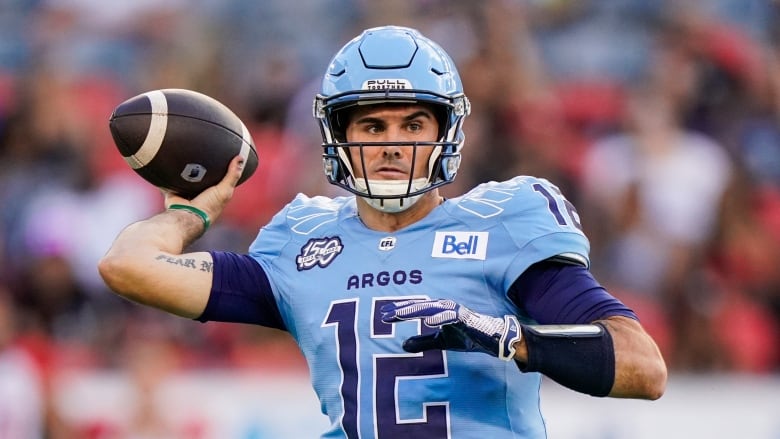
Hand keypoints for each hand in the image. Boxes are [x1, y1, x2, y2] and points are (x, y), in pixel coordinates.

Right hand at [163, 155, 245, 221]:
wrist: (187, 214)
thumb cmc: (209, 206)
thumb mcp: (225, 190)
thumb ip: (233, 175)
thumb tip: (240, 157)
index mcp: (214, 193)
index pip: (218, 177)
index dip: (220, 167)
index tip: (221, 153)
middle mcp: (200, 192)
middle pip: (201, 175)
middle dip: (200, 166)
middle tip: (201, 150)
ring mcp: (186, 191)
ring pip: (186, 175)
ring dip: (185, 168)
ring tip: (186, 152)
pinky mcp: (174, 190)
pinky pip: (172, 178)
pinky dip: (171, 172)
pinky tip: (171, 161)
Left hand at [380, 299, 521, 360]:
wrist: (492, 340)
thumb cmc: (467, 336)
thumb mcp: (441, 341)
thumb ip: (423, 342)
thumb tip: (402, 345)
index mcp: (438, 311)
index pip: (415, 310)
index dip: (399, 312)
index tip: (383, 316)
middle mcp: (445, 307)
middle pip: (419, 307)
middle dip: (402, 309)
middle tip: (385, 314)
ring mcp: (455, 311)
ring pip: (431, 309)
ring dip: (415, 310)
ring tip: (400, 315)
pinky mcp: (466, 318)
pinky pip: (451, 316)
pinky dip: (439, 317)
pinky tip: (428, 320)